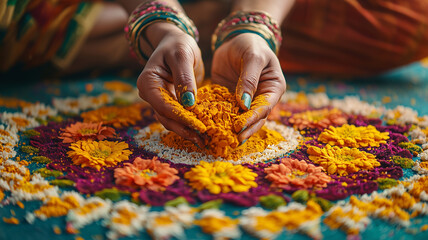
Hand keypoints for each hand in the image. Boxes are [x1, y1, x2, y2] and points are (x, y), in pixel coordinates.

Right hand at [137, 22, 205, 146]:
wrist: (176, 42)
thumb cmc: (178, 44)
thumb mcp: (182, 56)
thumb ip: (185, 78)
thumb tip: (189, 103)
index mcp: (148, 82)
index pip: (164, 105)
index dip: (181, 117)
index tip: (198, 126)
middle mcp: (150, 94)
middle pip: (166, 117)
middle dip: (184, 129)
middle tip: (203, 140)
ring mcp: (159, 100)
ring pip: (171, 121)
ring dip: (187, 131)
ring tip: (204, 141)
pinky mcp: (170, 103)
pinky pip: (178, 117)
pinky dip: (189, 124)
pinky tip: (202, 132)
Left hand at [211, 33, 285, 142]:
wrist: (237, 38)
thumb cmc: (251, 44)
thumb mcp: (253, 57)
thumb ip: (249, 79)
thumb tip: (244, 104)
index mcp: (272, 89)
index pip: (264, 108)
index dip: (253, 118)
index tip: (240, 126)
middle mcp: (260, 98)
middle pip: (254, 119)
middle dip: (244, 129)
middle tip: (232, 139)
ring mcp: (244, 101)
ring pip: (240, 118)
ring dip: (232, 129)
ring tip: (222, 139)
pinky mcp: (229, 99)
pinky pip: (224, 111)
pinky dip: (218, 119)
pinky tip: (210, 126)